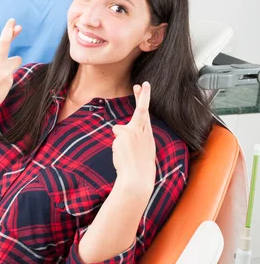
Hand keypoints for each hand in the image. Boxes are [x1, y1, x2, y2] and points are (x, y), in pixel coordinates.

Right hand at [0, 19, 22, 120]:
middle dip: (10, 33)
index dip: (7, 31)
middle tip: (18, 26)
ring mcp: (2, 71)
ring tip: (2, 75)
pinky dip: (8, 77)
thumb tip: (5, 47)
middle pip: (4, 43)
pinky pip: (13, 73)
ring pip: (16, 59)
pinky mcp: (8, 80)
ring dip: (13, 63)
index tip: (12, 22)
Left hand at [112, 82, 155, 199]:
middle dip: (142, 96)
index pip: (146, 113)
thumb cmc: (139, 168)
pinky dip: (116, 148)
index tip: (143, 86)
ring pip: (119, 130)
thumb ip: (132, 137)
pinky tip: (123, 155)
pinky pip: (115, 140)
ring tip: (127, 154)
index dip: (144, 98)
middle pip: (141, 110)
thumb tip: (118, 129)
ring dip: (120, 143)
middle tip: (139, 84)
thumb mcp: (140, 150)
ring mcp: (132, 131)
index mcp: (148, 135)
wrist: (137, 179)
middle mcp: (142, 130)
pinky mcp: (123, 134)